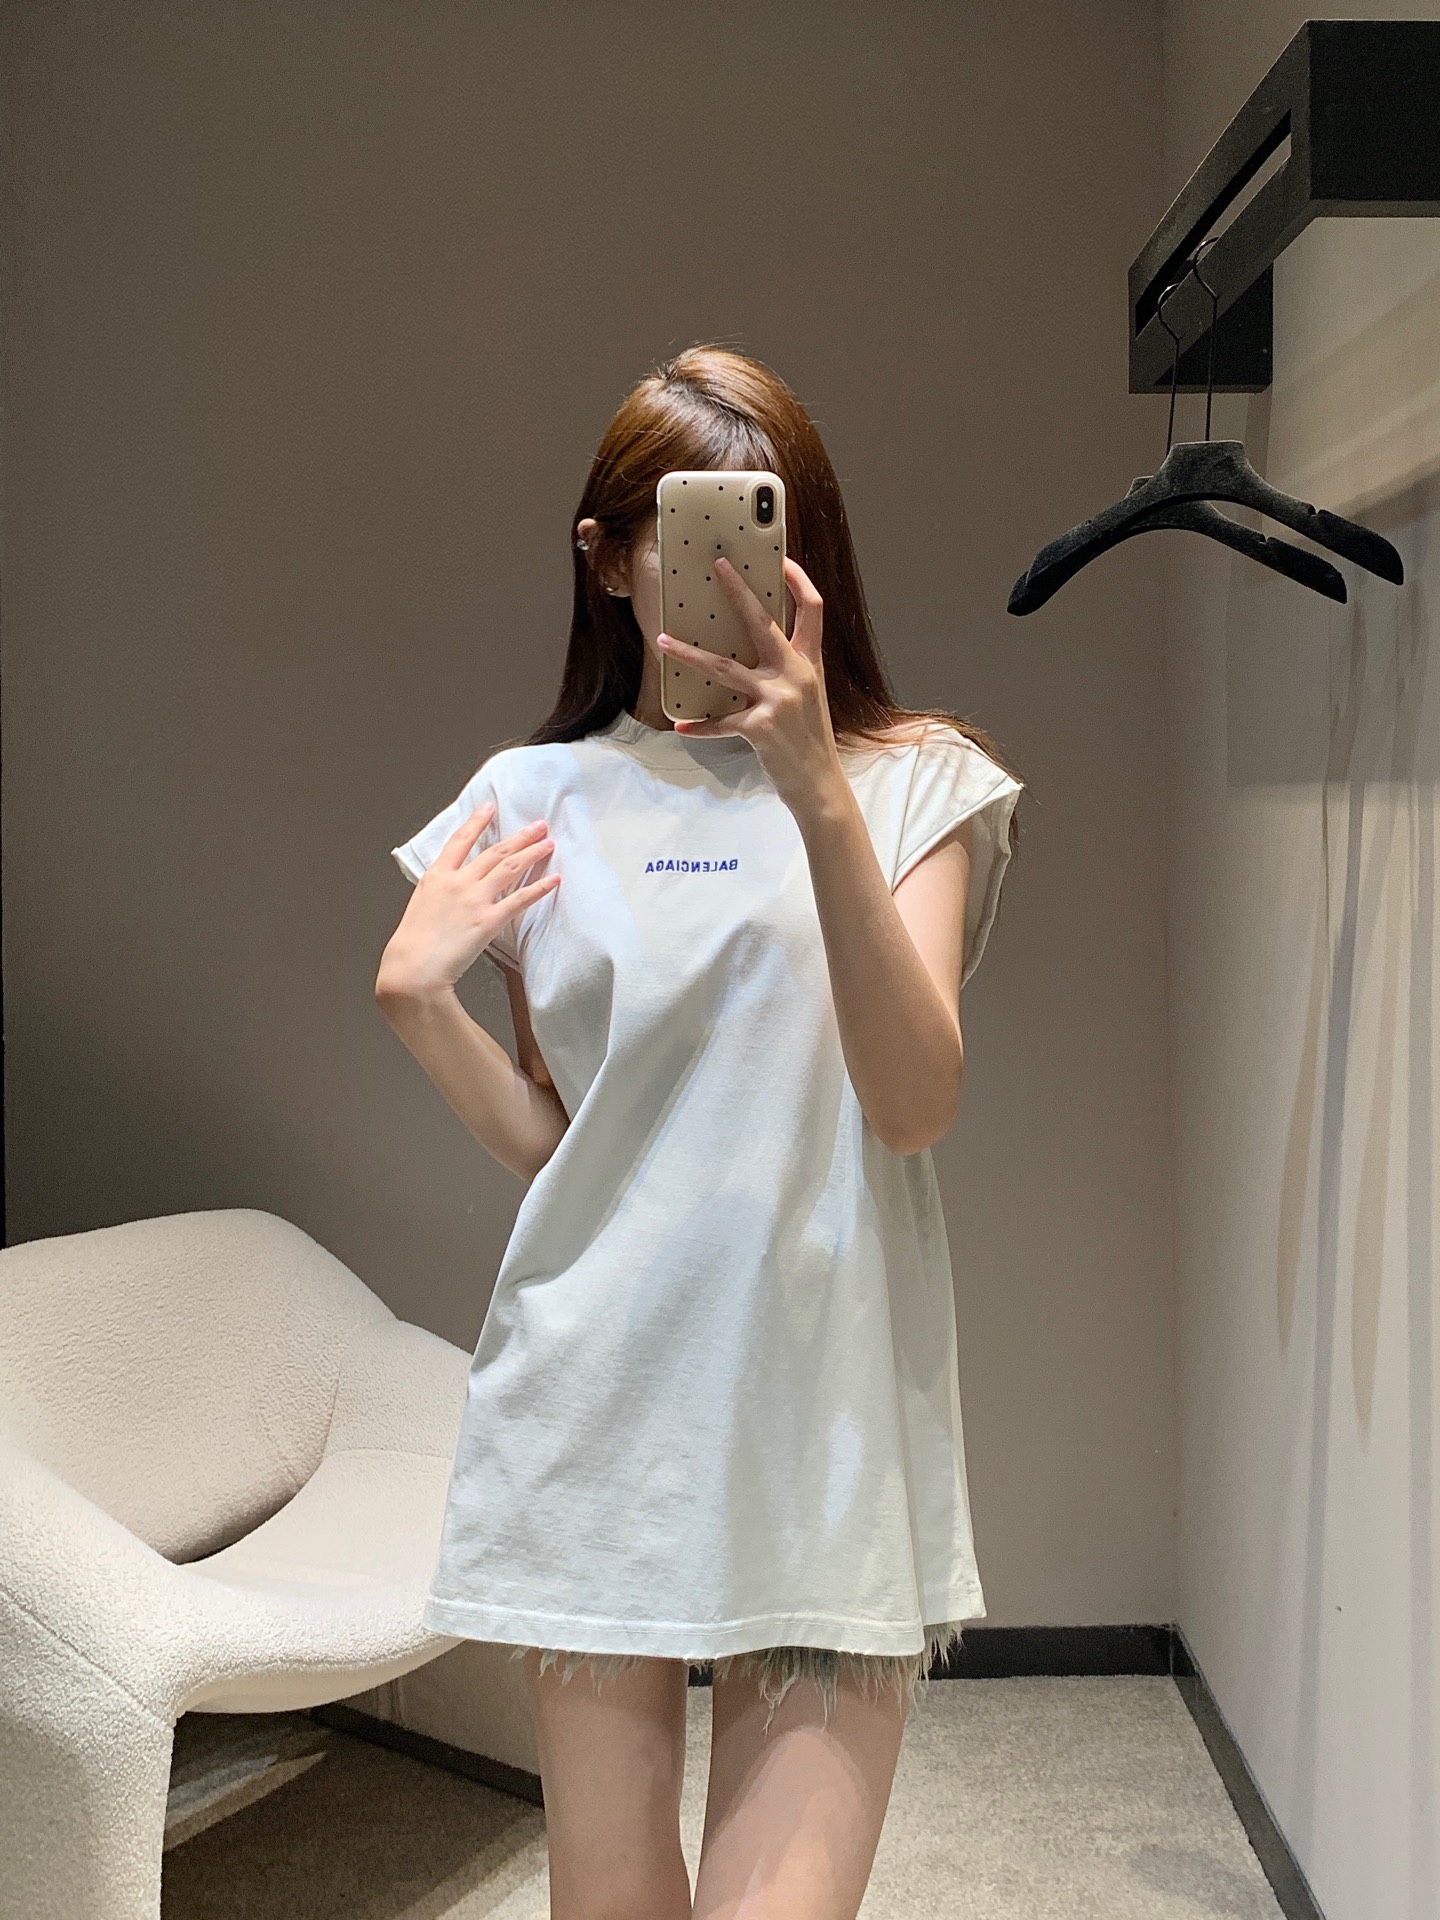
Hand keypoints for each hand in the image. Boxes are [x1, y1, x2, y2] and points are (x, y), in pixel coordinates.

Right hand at [377, 805, 557, 997]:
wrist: (412, 968)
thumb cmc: (413, 944)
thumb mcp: (421, 905)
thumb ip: (440, 891)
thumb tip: (453, 887)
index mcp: (437, 876)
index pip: (460, 840)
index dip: (477, 821)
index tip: (490, 806)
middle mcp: (458, 882)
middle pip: (495, 851)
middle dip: (520, 836)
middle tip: (539, 825)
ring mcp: (474, 899)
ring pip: (510, 868)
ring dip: (532, 853)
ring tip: (548, 843)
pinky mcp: (488, 920)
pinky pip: (520, 899)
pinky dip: (539, 888)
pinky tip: (553, 880)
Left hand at [655, 556, 844, 813]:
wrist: (820, 783)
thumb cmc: (809, 739)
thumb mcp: (808, 695)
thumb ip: (788, 669)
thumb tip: (755, 648)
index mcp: (810, 662)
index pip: (812, 609)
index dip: (799, 580)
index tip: (782, 560)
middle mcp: (796, 674)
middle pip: (764, 622)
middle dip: (738, 591)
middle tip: (718, 567)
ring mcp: (778, 699)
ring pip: (725, 667)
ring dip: (689, 654)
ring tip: (663, 641)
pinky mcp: (760, 727)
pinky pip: (721, 723)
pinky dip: (701, 726)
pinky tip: (682, 726)